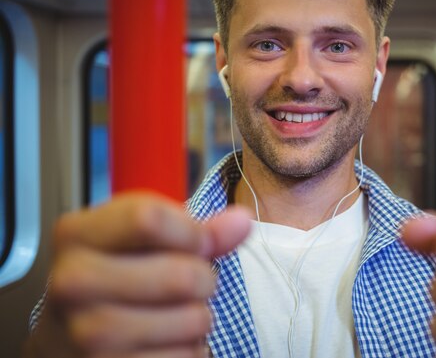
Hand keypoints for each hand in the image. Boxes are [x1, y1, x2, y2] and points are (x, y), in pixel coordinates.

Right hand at [25, 192, 250, 357]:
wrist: (66, 340)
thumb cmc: (111, 280)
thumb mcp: (140, 242)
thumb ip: (196, 230)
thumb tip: (241, 222)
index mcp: (78, 235)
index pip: (149, 219)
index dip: (192, 232)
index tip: (198, 241)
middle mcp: (74, 283)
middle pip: (182, 275)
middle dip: (202, 279)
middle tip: (186, 283)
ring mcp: (89, 335)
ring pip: (193, 320)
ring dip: (198, 318)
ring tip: (172, 313)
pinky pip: (188, 356)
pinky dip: (190, 350)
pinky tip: (165, 341)